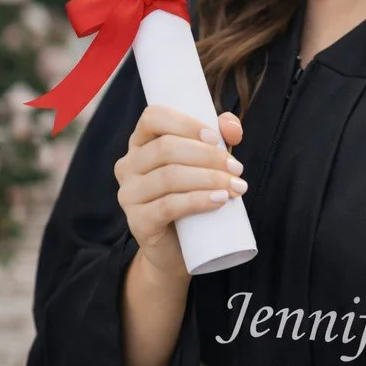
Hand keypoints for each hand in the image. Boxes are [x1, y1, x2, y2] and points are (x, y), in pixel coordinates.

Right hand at [114, 106, 244, 279]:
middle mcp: (128, 165)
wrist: (182, 247)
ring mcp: (129, 194)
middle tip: (237, 168)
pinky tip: (220, 200)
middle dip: (207, 156)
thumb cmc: (194, 193)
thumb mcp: (207, 161)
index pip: (153, 117)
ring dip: (209, 178)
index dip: (186, 123)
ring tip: (236, 187)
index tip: (217, 139)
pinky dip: (198, 201)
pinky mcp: (137, 222)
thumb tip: (231, 128)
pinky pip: (167, 206)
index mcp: (140, 143)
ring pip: (169, 177)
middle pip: (165, 148)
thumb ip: (220, 137)